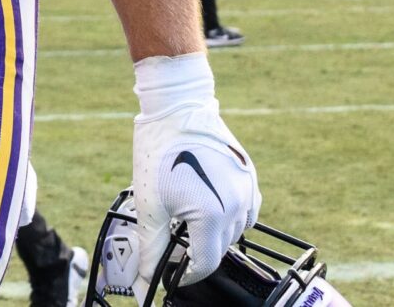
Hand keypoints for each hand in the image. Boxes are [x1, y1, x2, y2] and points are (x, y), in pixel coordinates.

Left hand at [127, 54, 259, 286]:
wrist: (178, 108)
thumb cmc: (159, 153)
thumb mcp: (150, 206)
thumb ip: (151, 250)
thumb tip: (143, 285)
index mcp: (213, 216)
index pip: (205, 264)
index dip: (185, 274)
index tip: (170, 273)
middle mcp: (237, 206)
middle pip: (220, 249)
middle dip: (197, 254)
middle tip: (174, 247)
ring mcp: (247, 190)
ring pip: (234, 231)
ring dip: (214, 235)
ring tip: (187, 225)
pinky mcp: (249, 176)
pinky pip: (246, 210)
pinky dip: (230, 217)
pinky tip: (209, 208)